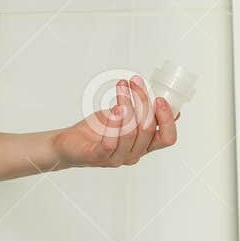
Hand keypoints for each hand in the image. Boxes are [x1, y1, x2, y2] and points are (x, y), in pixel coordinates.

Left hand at [52, 75, 179, 169]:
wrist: (69, 142)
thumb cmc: (97, 130)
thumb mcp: (126, 118)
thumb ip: (145, 114)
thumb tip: (170, 105)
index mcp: (144, 145)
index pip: (167, 138)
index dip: (167, 119)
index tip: (160, 98)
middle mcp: (133, 154)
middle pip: (147, 129)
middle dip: (142, 101)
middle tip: (134, 82)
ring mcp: (116, 158)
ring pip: (130, 133)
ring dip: (127, 105)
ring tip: (121, 88)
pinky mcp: (98, 156)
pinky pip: (110, 143)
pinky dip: (114, 123)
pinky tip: (114, 109)